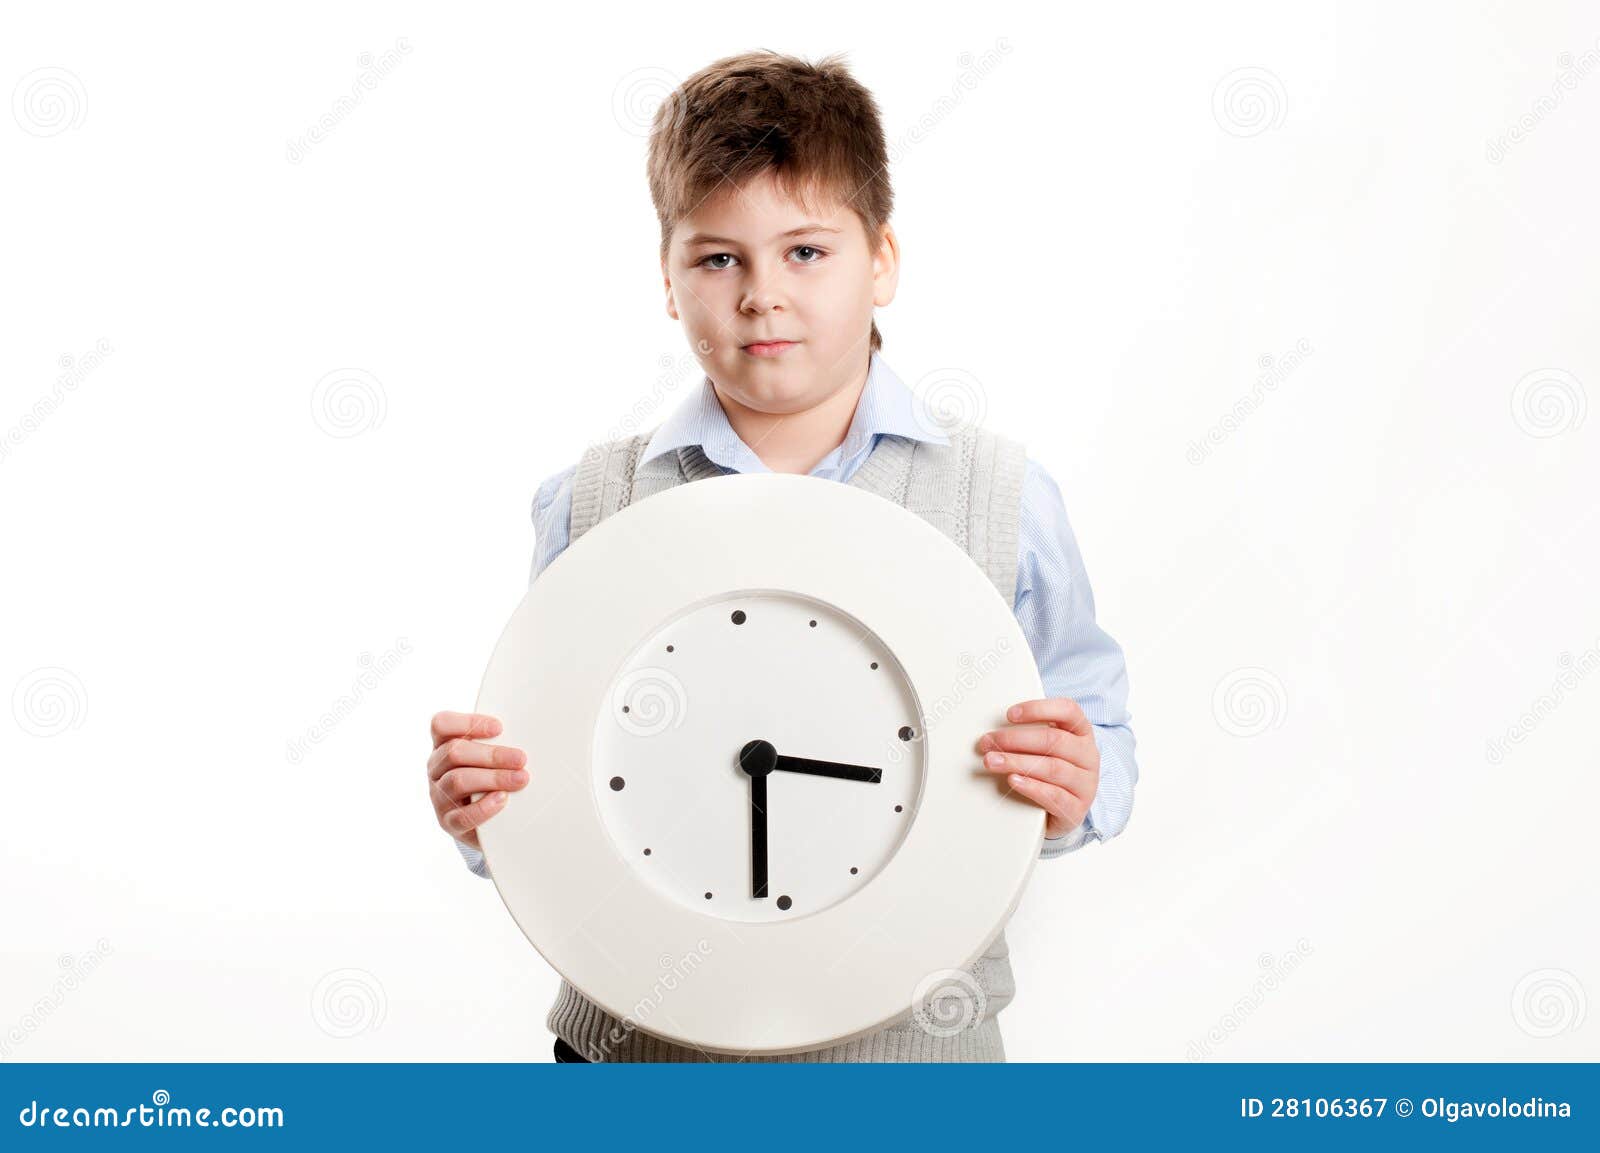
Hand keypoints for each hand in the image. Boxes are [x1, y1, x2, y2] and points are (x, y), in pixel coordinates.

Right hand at [428, 711, 529, 848]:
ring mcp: (439, 796)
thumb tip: (525, 734)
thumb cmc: (486, 780)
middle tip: (521, 759)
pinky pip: (461, 816)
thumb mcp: (486, 759)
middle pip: (454, 752)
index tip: (499, 728)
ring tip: (520, 779)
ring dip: (493, 778)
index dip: (468, 722)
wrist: (483, 822)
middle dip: (491, 755)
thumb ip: (495, 745)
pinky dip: (484, 807)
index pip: (441, 725)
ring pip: (458, 781)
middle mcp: (436, 769)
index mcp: (442, 746)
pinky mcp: (448, 822)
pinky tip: (502, 800)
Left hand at [977, 697, 1098, 838]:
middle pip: (1054, 740)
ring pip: (1052, 768)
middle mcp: (1088, 756)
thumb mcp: (1044, 749)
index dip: (1039, 709)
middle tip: (989, 742)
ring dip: (1017, 763)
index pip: (1068, 711)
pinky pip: (1054, 796)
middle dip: (1016, 739)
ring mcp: (1086, 784)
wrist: (1061, 812)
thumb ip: (1028, 735)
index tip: (1009, 714)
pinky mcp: (1077, 809)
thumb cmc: (1049, 774)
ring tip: (993, 761)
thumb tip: (995, 731)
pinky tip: (1013, 780)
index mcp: (1082, 733)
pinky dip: (1031, 787)